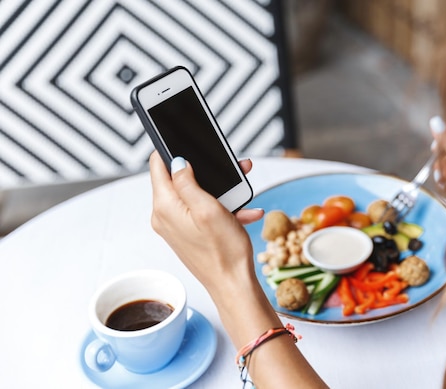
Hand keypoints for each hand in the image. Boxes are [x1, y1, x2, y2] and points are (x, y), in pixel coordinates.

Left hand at [148, 151, 262, 290]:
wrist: (233, 284)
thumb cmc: (224, 251)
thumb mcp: (208, 209)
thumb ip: (187, 182)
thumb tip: (176, 162)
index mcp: (165, 207)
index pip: (157, 165)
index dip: (172, 151)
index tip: (190, 145)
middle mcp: (165, 216)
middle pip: (179, 179)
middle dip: (205, 172)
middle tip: (229, 169)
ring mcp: (176, 226)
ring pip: (195, 195)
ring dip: (219, 191)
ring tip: (242, 191)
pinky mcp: (188, 234)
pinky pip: (202, 212)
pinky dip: (222, 210)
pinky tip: (244, 213)